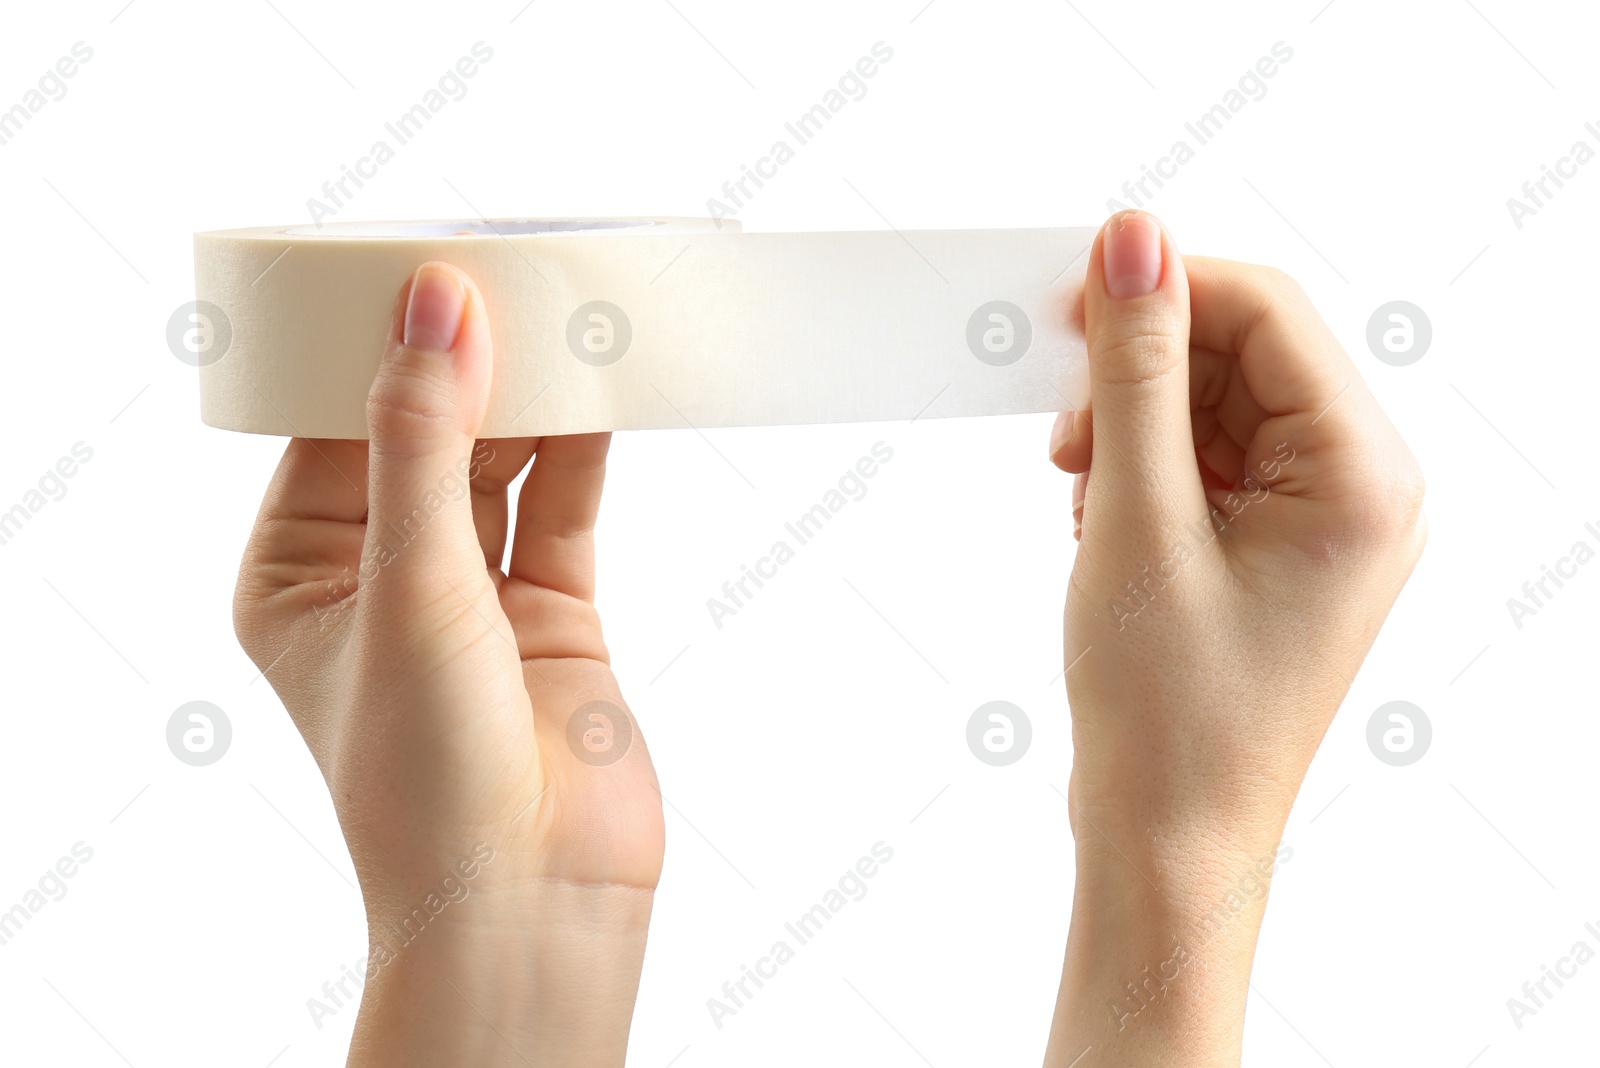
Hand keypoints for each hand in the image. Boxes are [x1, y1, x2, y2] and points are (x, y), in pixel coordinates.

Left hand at [233, 263, 663, 1066]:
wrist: (533, 900)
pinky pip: (563, 504)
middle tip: (512, 270)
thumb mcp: (410, 585)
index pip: (333, 425)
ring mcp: (469, 591)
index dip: (377, 344)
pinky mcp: (552, 608)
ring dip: (533, 396)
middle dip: (466, 360)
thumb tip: (436, 306)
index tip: (431, 266)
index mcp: (298, 570)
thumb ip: (426, 440)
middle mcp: (380, 573)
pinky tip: (605, 388)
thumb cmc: (427, 774)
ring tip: (567, 311)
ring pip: (501, 460)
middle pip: (422, 431)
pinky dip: (585, 447)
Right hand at [1043, 212, 1424, 1063]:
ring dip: (1133, 427)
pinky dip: (1142, 471)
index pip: (1268, 312)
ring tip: (1079, 491)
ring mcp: (1320, 520)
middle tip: (1062, 420)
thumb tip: (1133, 239)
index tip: (1070, 293)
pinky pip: (1208, 460)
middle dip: (1141, 373)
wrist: (1169, 841)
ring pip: (1216, 405)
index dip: (1165, 286)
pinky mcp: (1276, 546)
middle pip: (1243, 354)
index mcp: (1362, 476)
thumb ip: (1135, 371)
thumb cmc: (1169, 714)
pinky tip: (1100, 519)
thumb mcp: (1137, 521)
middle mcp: (1360, 488)